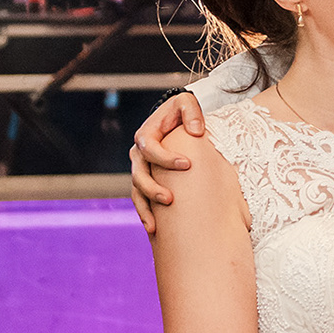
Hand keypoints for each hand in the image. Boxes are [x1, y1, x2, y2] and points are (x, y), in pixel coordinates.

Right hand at [131, 92, 204, 233]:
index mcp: (146, 135)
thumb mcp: (186, 103)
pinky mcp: (147, 181)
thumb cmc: (182, 112)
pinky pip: (141, 200)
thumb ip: (191, 111)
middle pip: (138, 175)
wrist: (176, 121)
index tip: (188, 164)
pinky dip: (146, 214)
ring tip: (155, 226)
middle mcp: (138, 154)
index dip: (166, 157)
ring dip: (145, 208)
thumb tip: (196, 131)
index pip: (150, 148)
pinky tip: (154, 229)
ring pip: (137, 192)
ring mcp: (141, 170)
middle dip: (152, 189)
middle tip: (171, 199)